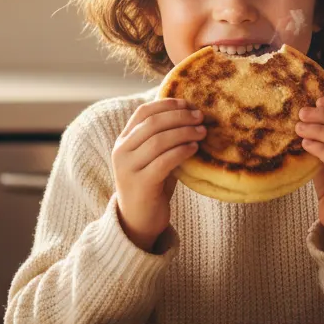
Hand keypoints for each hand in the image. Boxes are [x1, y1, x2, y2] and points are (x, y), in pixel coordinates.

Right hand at [112, 99, 206, 251]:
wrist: (138, 220)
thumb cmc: (151, 184)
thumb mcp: (153, 157)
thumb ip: (162, 137)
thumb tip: (191, 114)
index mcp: (123, 140)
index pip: (143, 112)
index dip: (167, 104)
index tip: (188, 103)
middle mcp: (122, 151)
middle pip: (152, 124)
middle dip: (180, 117)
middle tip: (200, 117)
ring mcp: (129, 168)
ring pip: (158, 141)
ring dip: (184, 132)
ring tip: (202, 132)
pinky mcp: (141, 184)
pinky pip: (164, 161)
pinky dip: (181, 151)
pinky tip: (194, 148)